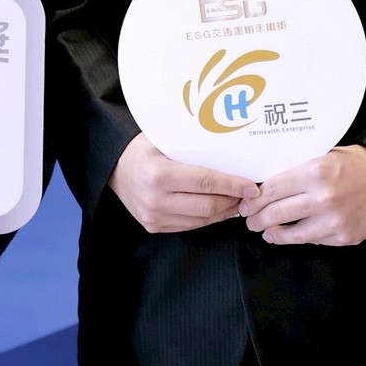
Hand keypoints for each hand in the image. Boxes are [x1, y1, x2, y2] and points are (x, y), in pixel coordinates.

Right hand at [108, 133, 259, 234]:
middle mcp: (155, 199)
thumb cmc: (143, 149)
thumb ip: (193, 145)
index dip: (232, 185)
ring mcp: (153, 217)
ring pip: (202, 219)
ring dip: (224, 211)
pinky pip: (190, 225)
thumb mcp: (164, 138)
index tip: (251, 186)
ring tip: (238, 201)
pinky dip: (209, 218)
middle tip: (248, 194)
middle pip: (207, 205)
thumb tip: (233, 150)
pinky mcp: (154, 227)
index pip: (205, 182)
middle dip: (233, 200)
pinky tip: (219, 208)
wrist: (114, 168)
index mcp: (158, 174)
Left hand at [242, 145, 365, 245]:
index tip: (246, 203)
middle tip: (250, 220)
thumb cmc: (360, 163)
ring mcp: (334, 221)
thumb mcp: (328, 154)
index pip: (271, 189)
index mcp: (315, 171)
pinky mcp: (344, 237)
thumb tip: (268, 183)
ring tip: (266, 231)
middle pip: (275, 213)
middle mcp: (323, 198)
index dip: (254, 199)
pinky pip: (313, 241)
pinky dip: (300, 238)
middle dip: (257, 218)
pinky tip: (293, 234)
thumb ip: (300, 168)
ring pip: (291, 234)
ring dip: (273, 234)